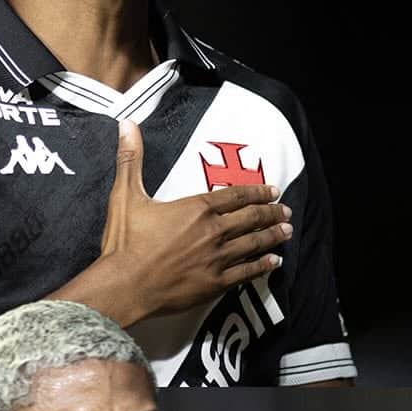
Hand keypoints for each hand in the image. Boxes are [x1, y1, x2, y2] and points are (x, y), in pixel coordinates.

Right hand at [99, 119, 291, 321]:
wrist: (124, 286)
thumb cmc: (124, 243)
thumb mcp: (125, 195)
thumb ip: (131, 159)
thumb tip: (127, 124)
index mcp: (197, 208)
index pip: (236, 195)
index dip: (257, 192)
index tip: (273, 190)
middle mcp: (213, 231)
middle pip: (251, 218)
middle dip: (272, 213)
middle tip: (286, 211)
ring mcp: (217, 259)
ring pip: (254, 244)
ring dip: (273, 236)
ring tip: (286, 231)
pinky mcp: (215, 284)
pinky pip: (246, 273)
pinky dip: (263, 266)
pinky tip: (273, 262)